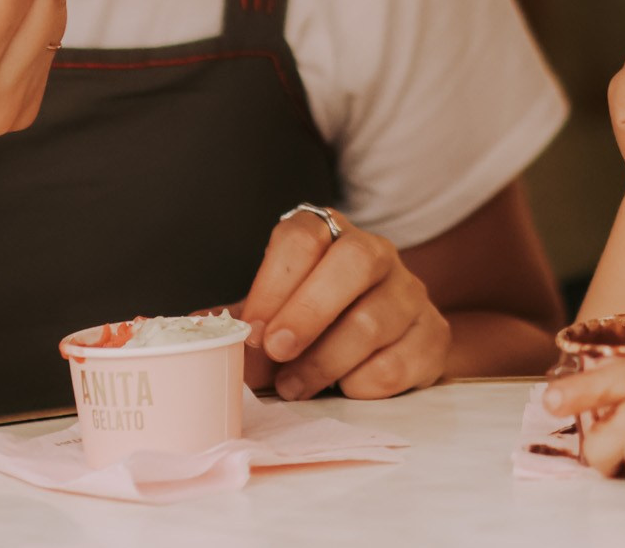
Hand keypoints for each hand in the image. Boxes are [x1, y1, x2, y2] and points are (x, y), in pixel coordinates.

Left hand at [234, 208, 450, 400]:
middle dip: (309, 312)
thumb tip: (191, 328)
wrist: (385, 345)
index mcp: (331, 235)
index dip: (274, 283)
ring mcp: (411, 293)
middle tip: (277, 353)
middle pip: (354, 262)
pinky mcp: (433, 335)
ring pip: (374, 320)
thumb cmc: (317, 325)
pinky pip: (399, 362)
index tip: (253, 331)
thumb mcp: (275, 313)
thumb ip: (241, 318)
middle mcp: (377, 253)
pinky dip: (362, 384)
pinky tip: (344, 388)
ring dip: (325, 362)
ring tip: (295, 387)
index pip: (304, 236)